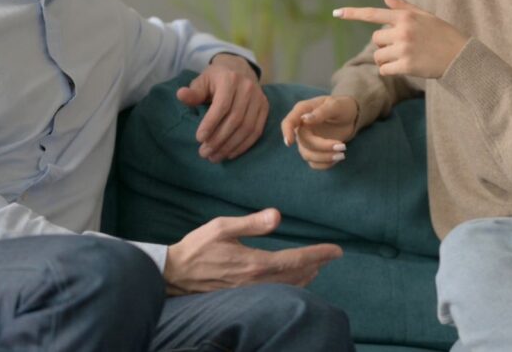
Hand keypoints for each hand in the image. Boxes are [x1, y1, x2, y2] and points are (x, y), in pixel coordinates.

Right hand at [163, 208, 342, 294]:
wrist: (174, 274)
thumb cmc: (197, 247)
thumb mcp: (222, 227)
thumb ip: (252, 222)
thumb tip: (277, 216)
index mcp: (254, 263)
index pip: (295, 260)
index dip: (318, 255)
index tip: (337, 250)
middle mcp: (255, 282)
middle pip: (296, 276)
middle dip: (316, 265)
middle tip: (331, 256)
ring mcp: (249, 292)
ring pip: (287, 287)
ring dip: (305, 277)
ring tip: (317, 266)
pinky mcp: (243, 297)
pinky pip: (275, 292)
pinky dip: (290, 285)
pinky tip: (292, 280)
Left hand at [176, 54, 268, 162]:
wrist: (239, 70)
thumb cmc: (216, 79)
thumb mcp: (202, 82)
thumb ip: (193, 93)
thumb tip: (181, 95)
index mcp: (230, 79)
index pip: (222, 105)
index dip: (211, 123)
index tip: (199, 138)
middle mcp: (247, 88)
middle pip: (235, 119)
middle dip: (219, 139)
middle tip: (204, 153)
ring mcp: (259, 98)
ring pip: (247, 128)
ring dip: (230, 146)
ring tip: (214, 157)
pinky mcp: (265, 108)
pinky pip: (256, 131)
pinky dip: (243, 145)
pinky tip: (230, 153)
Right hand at [280, 95, 358, 169]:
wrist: (349, 116)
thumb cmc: (341, 106)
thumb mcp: (335, 105)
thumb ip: (321, 111)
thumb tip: (305, 119)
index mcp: (302, 112)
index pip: (288, 123)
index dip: (286, 132)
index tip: (290, 143)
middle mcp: (301, 127)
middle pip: (303, 142)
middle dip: (322, 147)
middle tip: (342, 146)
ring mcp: (306, 141)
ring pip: (307, 155)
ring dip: (324, 158)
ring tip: (342, 154)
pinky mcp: (314, 151)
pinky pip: (314, 163)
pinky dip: (325, 164)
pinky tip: (337, 157)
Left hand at [333, 0, 467, 78]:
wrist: (461, 56)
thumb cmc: (442, 34)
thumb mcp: (424, 16)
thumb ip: (402, 6)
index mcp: (405, 16)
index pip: (373, 13)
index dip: (353, 13)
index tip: (336, 13)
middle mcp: (403, 31)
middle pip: (375, 39)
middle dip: (384, 45)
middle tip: (403, 47)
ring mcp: (404, 48)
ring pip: (378, 56)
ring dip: (386, 60)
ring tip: (405, 58)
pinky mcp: (407, 65)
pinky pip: (384, 70)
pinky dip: (390, 70)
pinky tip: (404, 68)